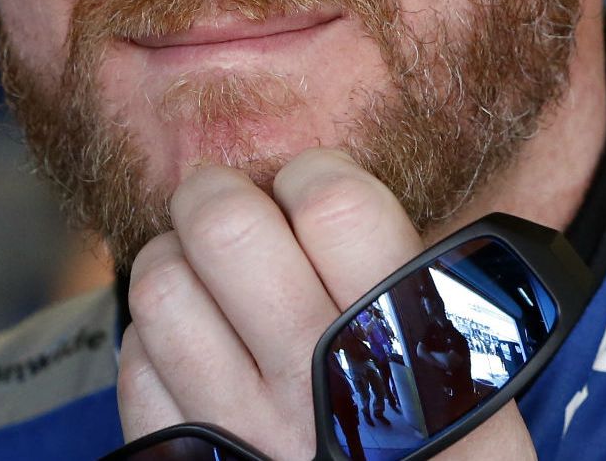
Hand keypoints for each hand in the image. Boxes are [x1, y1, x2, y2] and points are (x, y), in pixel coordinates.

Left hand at [117, 148, 535, 458]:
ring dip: (173, 260)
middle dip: (214, 192)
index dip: (312, 172)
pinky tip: (192, 347)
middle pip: (225, 228)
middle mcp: (316, 387)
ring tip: (200, 271)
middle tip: (223, 197)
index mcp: (403, 344)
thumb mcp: (469, 364)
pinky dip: (154, 344)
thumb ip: (402, 276)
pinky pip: (136, 370)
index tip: (310, 186)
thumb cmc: (447, 453)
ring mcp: (245, 432)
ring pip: (162, 289)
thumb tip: (315, 191)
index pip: (334, 204)